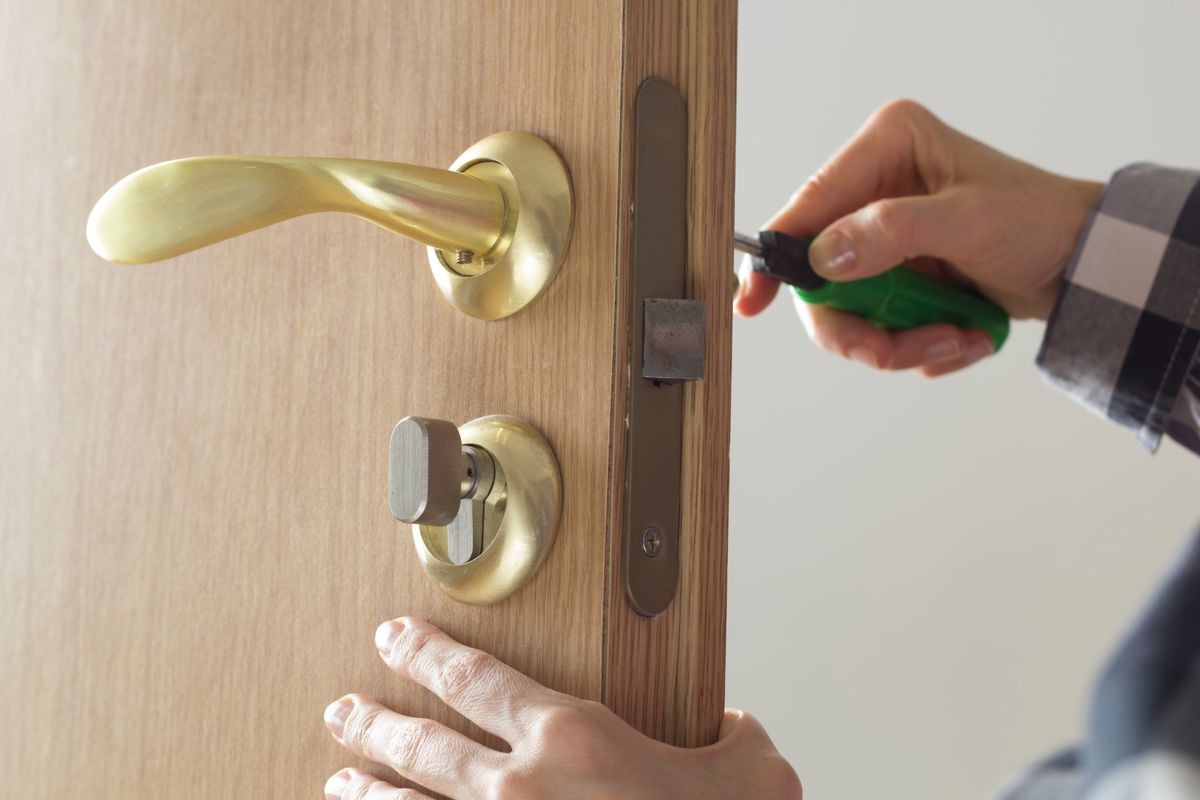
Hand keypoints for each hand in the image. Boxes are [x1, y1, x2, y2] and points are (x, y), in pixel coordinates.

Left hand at [322, 617, 801, 798]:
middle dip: (374, 722)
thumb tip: (731, 730)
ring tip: (341, 778)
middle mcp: (518, 790)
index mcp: (572, 739)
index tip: (394, 638)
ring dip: (366, 791)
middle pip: (421, 743)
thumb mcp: (751, 772)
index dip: (424, 652)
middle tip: (344, 710)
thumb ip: (730, 737)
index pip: (473, 676)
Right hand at [735, 99, 1103, 376]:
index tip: (753, 302)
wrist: (1085, 264)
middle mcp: (875, 189)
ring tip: (952, 342)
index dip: (777, 257)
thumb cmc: (1040, 222)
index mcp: (886, 147)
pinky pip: (879, 327)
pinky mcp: (898, 277)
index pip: (809, 204)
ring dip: (897, 342)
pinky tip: (962, 335)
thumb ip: (890, 233)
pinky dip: (918, 346)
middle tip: (893, 353)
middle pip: (821, 274)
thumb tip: (821, 258)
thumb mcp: (968, 221)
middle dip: (860, 325)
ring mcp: (884, 239)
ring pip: (848, 311)